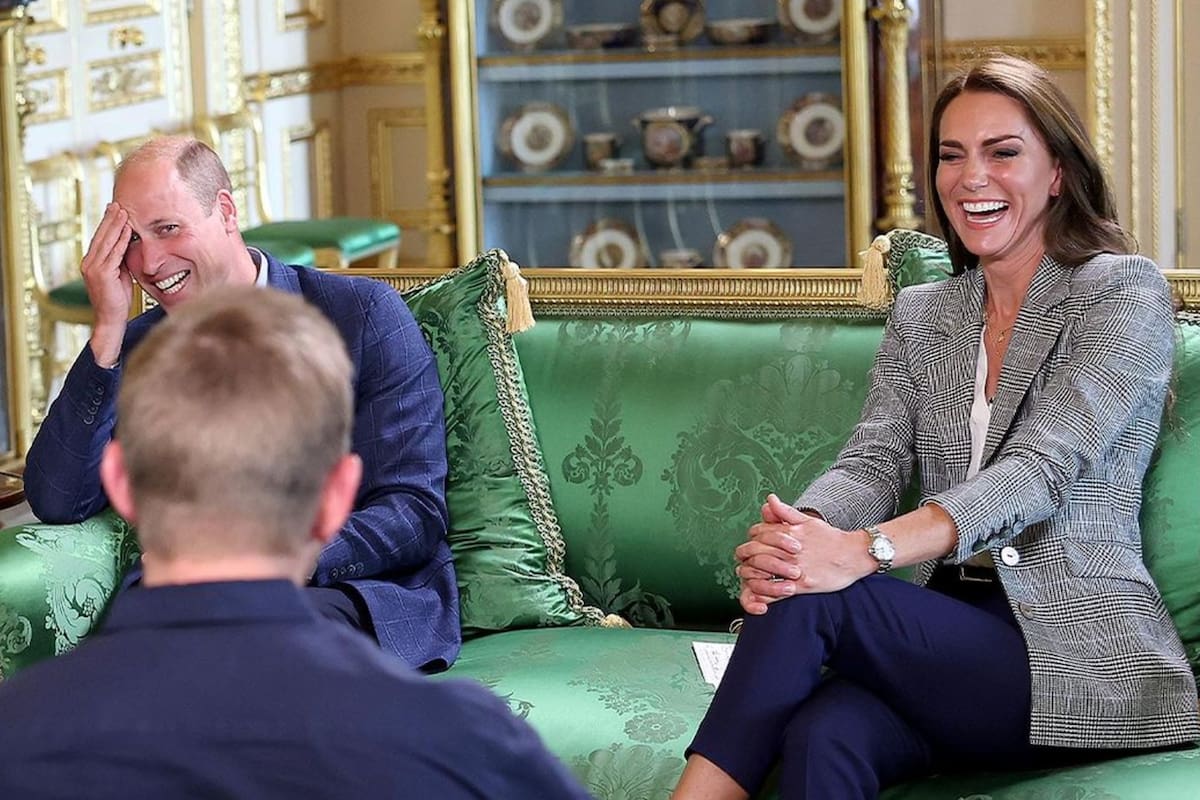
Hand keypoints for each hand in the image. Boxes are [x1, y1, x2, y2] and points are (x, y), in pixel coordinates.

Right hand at [81, 203, 133, 366]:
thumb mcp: (119, 275)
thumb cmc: (117, 299)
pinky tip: (127, 230)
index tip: (114, 210)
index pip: (100, 239)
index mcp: (91, 262)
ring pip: (107, 242)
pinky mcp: (102, 274)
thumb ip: (120, 260)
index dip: (107, 224)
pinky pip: (114, 253)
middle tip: (117, 204)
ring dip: (116, 225)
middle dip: (110, 219)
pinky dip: (121, 240)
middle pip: (101, 236)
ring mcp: (94, 268)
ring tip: (122, 211)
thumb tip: (128, 245)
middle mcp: (89, 263)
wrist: (111, 319)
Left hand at [735, 494, 870, 613]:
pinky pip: (776, 592)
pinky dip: (764, 593)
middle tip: (743, 561)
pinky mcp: (802, 585)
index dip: (751, 538)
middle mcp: (790, 550)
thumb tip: (769, 499)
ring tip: (748, 576)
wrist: (854, 555)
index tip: (750, 544)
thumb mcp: (808, 521)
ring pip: (762, 572)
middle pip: (756, 552)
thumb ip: (786, 512)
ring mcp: (795, 568)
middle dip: (745, 556)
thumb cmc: (830, 538)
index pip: (758, 533)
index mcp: (789, 533)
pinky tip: (759, 593)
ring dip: (751, 575)